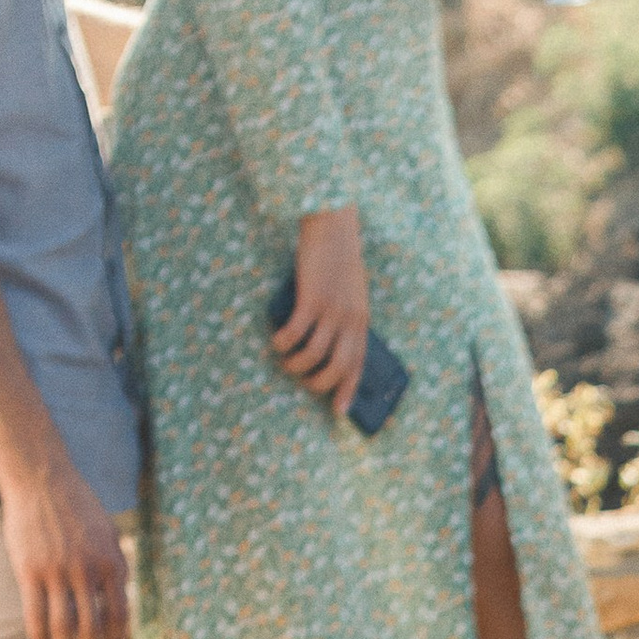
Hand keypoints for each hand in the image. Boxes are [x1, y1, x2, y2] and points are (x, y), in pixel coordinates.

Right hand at [0, 447, 128, 638]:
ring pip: (63, 626)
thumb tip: (121, 602)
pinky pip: (34, 614)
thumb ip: (117, 566)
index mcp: (112, 563)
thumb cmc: (78, 509)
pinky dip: (39, 635)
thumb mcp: (109, 534)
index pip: (120, 615)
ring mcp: (57, 571)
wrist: (42, 479)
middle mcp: (87, 570)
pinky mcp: (29, 569)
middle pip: (92, 628)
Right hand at [272, 205, 369, 421]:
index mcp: (361, 321)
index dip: (348, 390)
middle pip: (337, 368)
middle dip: (318, 384)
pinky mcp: (312, 299)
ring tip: (285, 361)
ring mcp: (332, 310)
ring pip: (314, 355)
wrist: (333, 226)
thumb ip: (345, 316)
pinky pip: (296, 333)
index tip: (339, 412)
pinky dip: (283, 343)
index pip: (357, 364)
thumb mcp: (351, 292)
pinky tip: (277, 341)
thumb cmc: (338, 258)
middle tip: (302, 382)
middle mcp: (350, 320)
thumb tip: (330, 342)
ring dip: (296, 365)